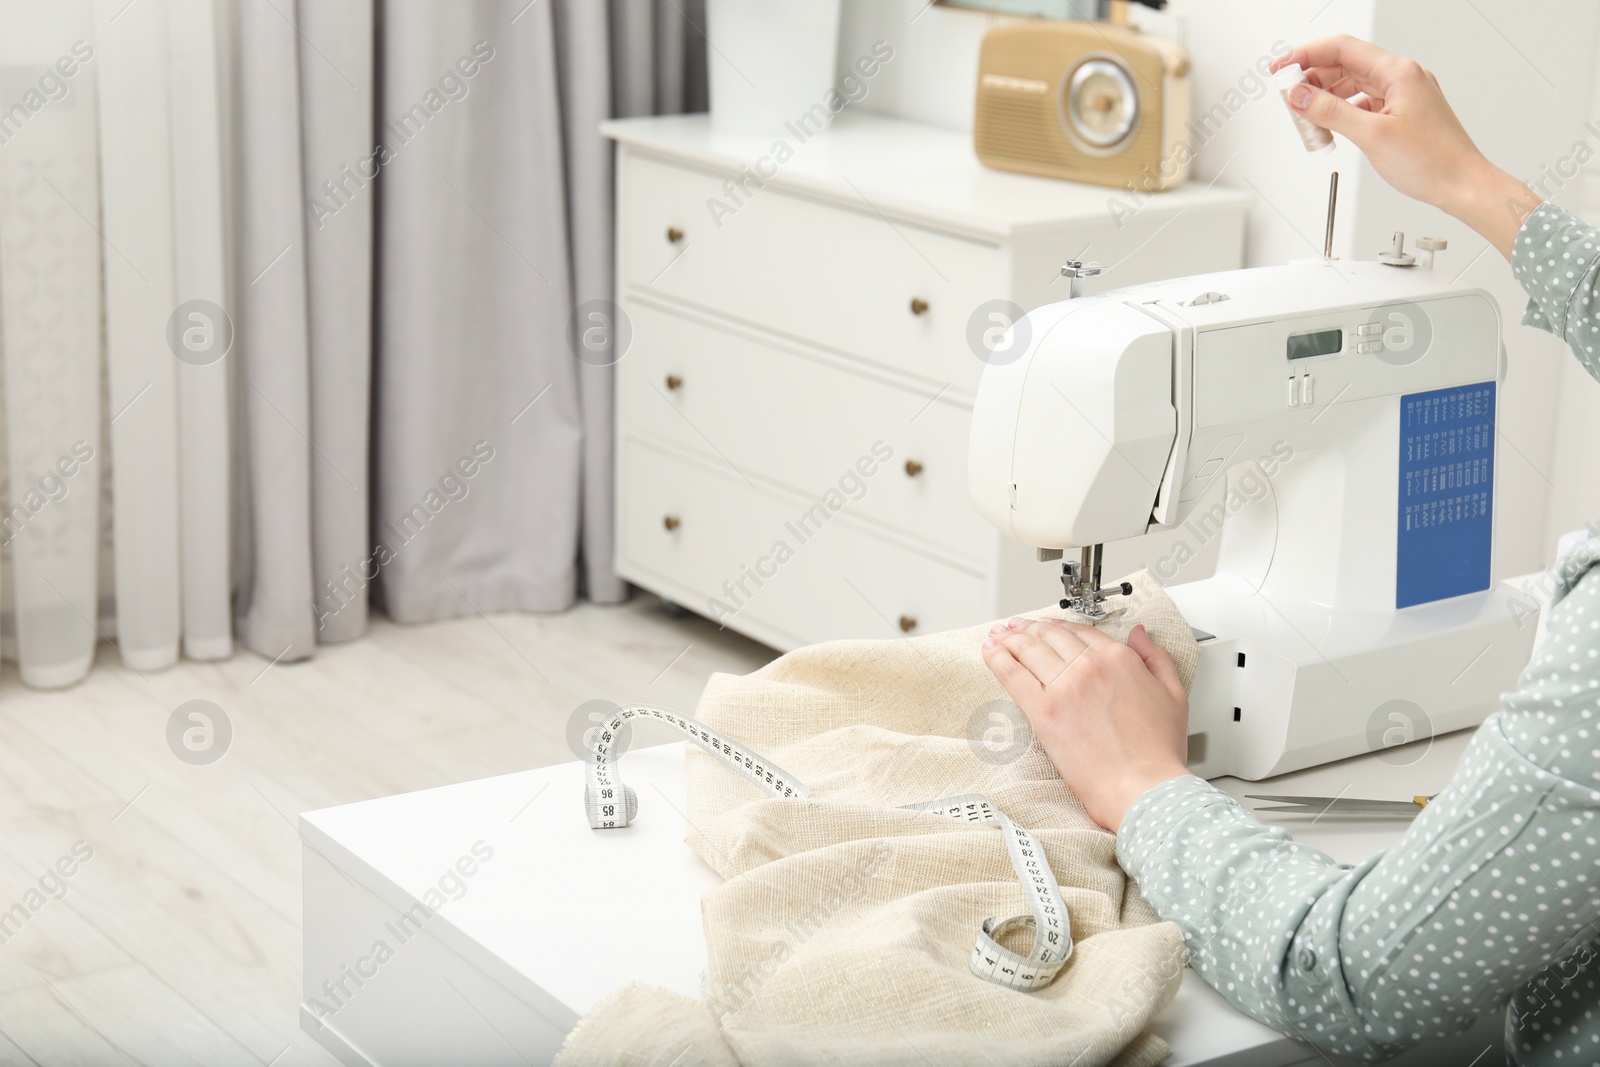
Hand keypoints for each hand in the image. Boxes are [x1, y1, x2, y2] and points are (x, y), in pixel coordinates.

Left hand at [981, 617, 1191, 831]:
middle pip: (1050, 635)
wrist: (1143, 787)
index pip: (1080, 631)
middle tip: (1016, 627)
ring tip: (999, 635)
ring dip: (1010, 637)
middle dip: (1029, 628)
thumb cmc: (1157, 752)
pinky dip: (997, 657)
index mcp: (1119, 659)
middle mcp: (1090, 666)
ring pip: (1028, 648)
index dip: (1058, 626)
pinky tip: (989, 651)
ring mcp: (1064, 687)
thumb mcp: (1173, 694)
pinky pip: (1012, 674)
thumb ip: (1155, 657)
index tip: (1047, 627)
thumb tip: (1138, 633)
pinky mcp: (1043, 711)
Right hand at [1271, 36, 1540, 258]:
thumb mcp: (1371, 135)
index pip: (1342, 49)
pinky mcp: (1402, 112)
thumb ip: (1330, 112)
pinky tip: (1331, 125)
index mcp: (1398, 72)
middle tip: (1289, 98)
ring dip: (1326, 97)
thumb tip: (1300, 95)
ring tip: (1306, 117)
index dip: (1306, 55)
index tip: (1281, 69)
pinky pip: (1364, 102)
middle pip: (1346, 64)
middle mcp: (1402, 77)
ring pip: (1353, 84)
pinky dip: (1343, 110)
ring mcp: (1403, 94)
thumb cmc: (1433, 161)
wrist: (1461, 184)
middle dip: (1313, 78)